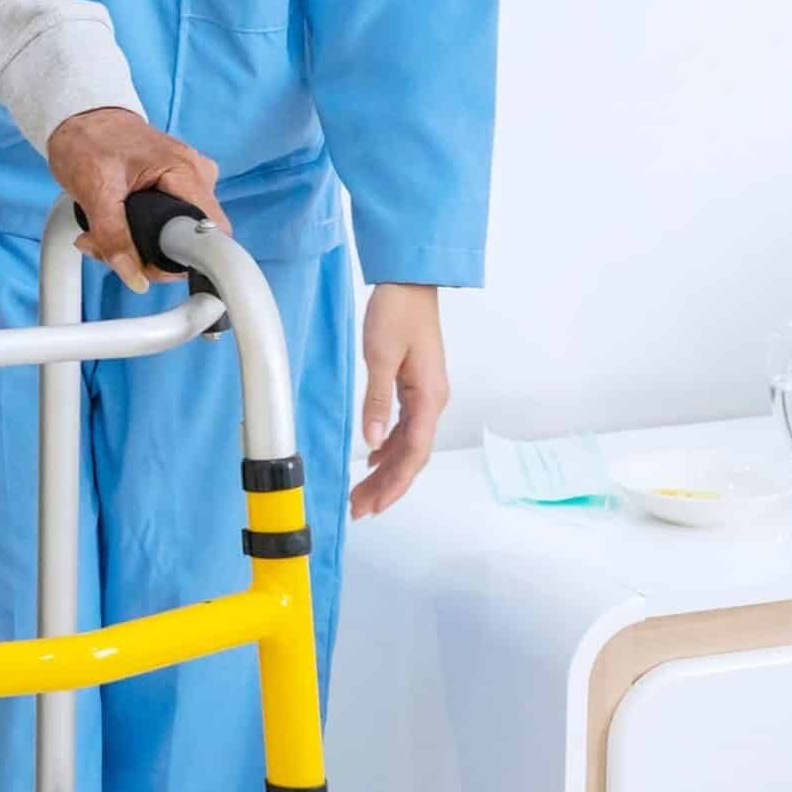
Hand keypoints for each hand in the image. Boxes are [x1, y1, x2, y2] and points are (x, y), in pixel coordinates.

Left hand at [45, 107, 226, 291]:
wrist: (80, 115)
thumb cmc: (88, 140)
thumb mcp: (95, 190)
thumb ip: (114, 236)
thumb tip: (135, 278)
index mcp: (187, 172)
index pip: (212, 232)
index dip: (185, 259)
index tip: (148, 266)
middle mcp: (197, 176)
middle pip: (189, 240)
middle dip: (145, 255)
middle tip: (103, 246)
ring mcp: (187, 181)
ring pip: (173, 236)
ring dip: (133, 246)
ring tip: (97, 234)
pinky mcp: (173, 187)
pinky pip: (164, 224)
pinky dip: (134, 233)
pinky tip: (108, 227)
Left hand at [351, 284, 448, 518]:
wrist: (411, 283)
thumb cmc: (397, 312)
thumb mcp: (382, 355)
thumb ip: (378, 400)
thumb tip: (372, 441)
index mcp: (428, 398)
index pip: (413, 454)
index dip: (393, 484)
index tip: (372, 505)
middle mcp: (432, 402)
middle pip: (412, 457)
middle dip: (387, 486)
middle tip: (359, 509)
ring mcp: (426, 395)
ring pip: (408, 445)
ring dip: (387, 470)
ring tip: (362, 493)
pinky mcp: (416, 386)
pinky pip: (406, 427)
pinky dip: (389, 447)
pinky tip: (374, 458)